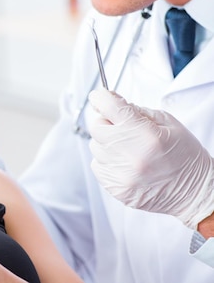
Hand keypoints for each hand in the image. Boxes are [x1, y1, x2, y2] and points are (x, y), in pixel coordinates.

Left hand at [87, 89, 213, 228]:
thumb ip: (136, 110)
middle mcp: (130, 155)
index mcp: (145, 135)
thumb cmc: (185, 157)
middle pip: (97, 126)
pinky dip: (107, 160)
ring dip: (107, 143)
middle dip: (107, 122)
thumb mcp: (168, 123)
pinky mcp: (115, 187)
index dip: (101, 98)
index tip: (100, 97)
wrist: (194, 193)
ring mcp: (121, 174)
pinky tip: (125, 162)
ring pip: (95, 146)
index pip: (108, 107)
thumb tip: (111, 101)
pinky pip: (97, 165)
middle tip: (123, 128)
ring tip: (129, 149)